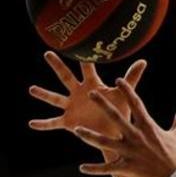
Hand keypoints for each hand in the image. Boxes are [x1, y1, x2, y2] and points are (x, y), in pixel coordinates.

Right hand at [28, 51, 146, 140]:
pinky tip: (32, 124)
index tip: (76, 43)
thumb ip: (131, 78)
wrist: (114, 133)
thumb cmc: (119, 111)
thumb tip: (143, 60)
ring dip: (43, 94)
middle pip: (66, 76)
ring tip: (32, 89)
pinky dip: (43, 124)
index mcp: (92, 85)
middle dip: (57, 65)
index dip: (83, 57)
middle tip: (47, 53)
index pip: (86, 68)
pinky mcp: (68, 122)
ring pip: (54, 98)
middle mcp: (79, 93)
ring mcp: (71, 107)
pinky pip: (53, 122)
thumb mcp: (124, 95)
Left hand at [72, 80, 175, 176]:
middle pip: (116, 118)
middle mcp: (137, 137)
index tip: (118, 79)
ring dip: (89, 137)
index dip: (127, 91)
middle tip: (91, 93)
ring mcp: (130, 153)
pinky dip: (95, 169)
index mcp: (148, 127)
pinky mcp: (127, 169)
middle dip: (103, 104)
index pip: (136, 104)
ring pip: (105, 142)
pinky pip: (107, 169)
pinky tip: (82, 168)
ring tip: (75, 130)